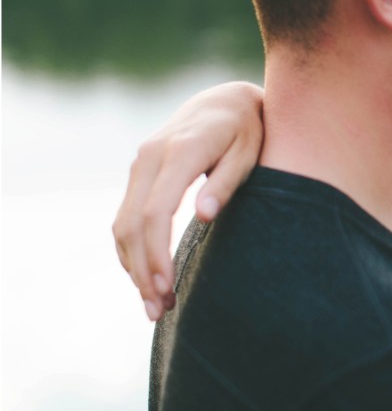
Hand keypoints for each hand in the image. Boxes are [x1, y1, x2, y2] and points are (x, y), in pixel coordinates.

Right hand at [112, 81, 264, 320]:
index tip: (166, 286)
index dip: (156, 253)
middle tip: (160, 309)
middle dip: (143, 270)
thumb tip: (204, 216)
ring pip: (122, 223)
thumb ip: (226, 183)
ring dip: (133, 266)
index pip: (156, 211)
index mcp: (179, 152)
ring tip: (154, 304)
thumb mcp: (248, 153)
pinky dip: (131, 250)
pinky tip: (145, 277)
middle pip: (133, 223)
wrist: (225, 101)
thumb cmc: (247, 130)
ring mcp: (140, 163)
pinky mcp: (139, 173)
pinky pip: (125, 216)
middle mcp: (150, 157)